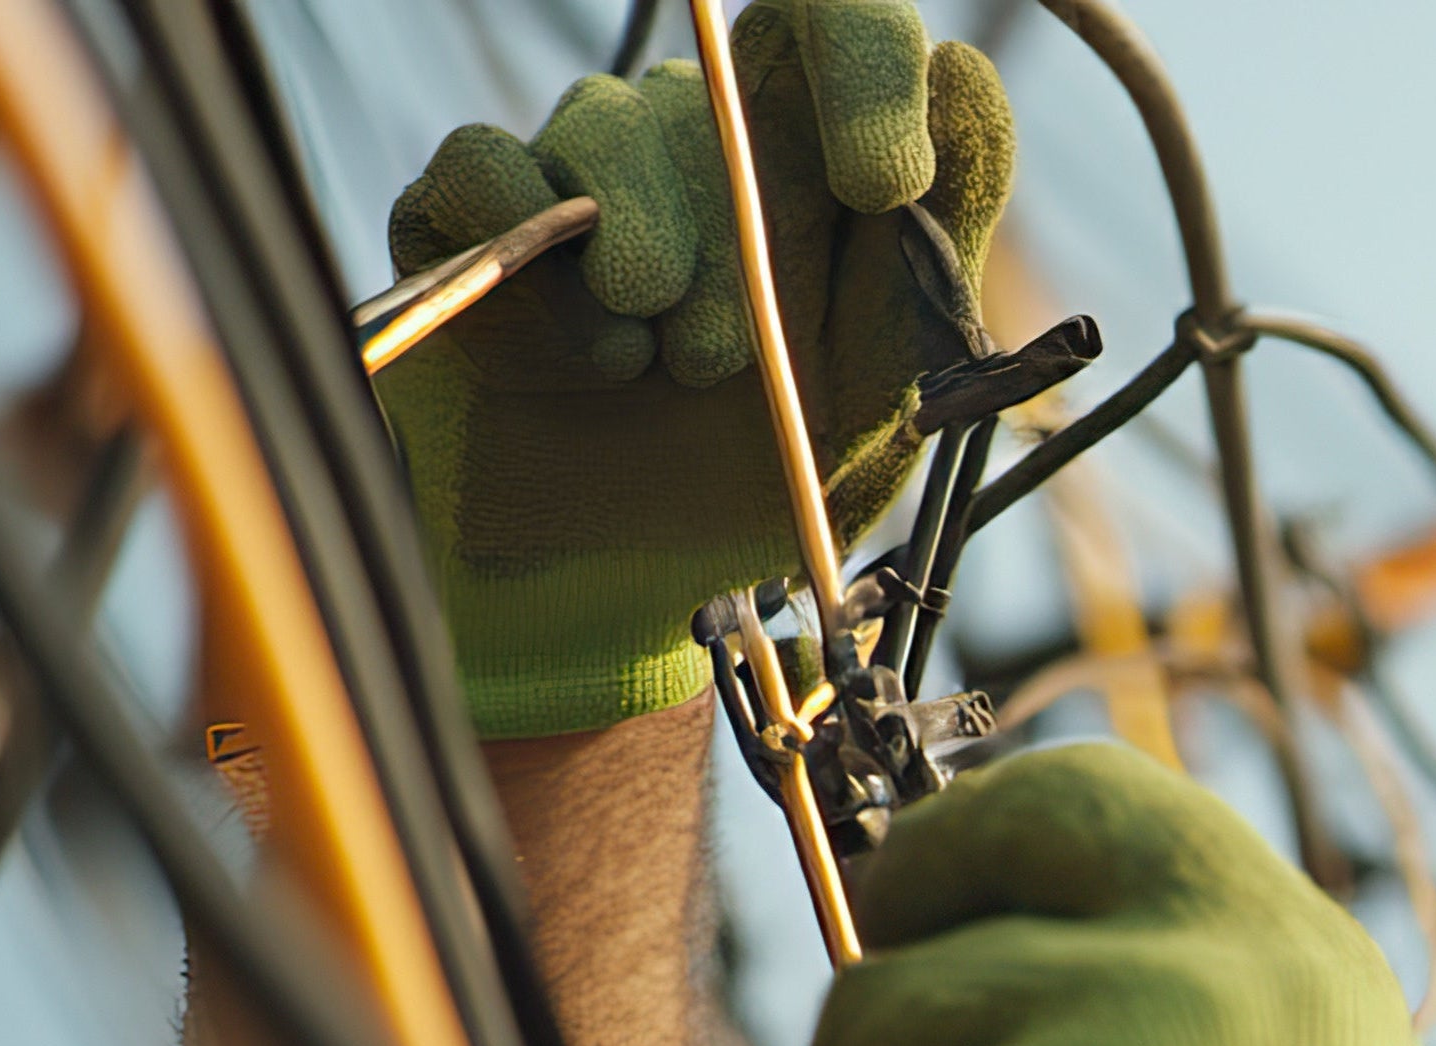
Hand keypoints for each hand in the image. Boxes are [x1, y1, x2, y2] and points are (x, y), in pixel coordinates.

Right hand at [379, 0, 1011, 737]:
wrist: (636, 598)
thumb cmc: (772, 483)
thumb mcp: (893, 384)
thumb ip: (940, 238)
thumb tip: (966, 74)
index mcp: (810, 170)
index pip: (834, 25)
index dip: (864, 66)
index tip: (881, 183)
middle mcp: (699, 150)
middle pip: (715, 83)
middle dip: (737, 229)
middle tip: (725, 358)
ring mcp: (581, 179)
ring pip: (607, 117)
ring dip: (642, 244)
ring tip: (657, 367)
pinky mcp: (470, 224)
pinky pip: (484, 166)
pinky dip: (528, 259)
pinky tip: (582, 359)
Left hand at [762, 747, 1435, 1045]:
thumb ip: (1120, 1034)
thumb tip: (886, 1028)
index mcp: (1282, 938)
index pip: (1078, 796)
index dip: (962, 846)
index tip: (919, 916)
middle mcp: (1201, 950)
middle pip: (937, 896)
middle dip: (865, 986)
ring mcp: (1103, 1034)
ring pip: (875, 1032)